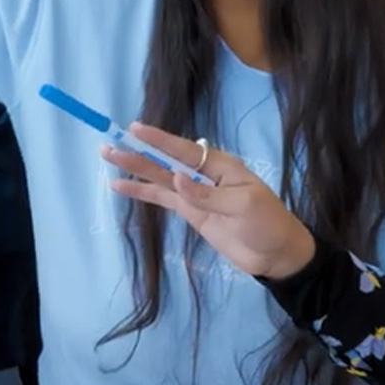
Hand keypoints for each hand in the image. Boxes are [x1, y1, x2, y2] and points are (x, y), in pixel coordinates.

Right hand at [102, 121, 317, 280]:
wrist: (276, 255)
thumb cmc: (267, 224)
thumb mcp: (244, 205)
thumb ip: (208, 194)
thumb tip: (176, 180)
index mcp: (220, 166)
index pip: (185, 150)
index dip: (159, 140)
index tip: (135, 129)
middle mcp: (204, 175)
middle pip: (165, 161)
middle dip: (138, 152)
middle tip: (108, 144)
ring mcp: (195, 194)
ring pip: (159, 178)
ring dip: (135, 169)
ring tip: (108, 157)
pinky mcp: (190, 212)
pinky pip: (162, 199)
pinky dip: (142, 193)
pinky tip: (121, 187)